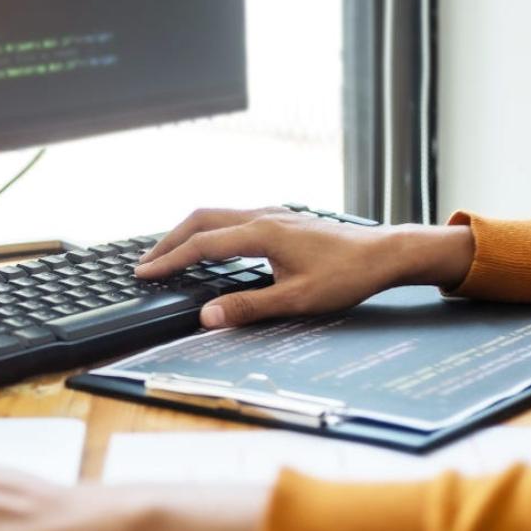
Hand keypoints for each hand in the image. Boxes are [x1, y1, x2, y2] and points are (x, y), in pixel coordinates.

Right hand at [135, 207, 473, 327]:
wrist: (385, 253)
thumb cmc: (346, 276)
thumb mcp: (296, 300)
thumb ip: (248, 307)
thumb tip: (207, 316)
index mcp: (261, 233)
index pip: (202, 244)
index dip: (170, 260)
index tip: (146, 274)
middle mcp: (262, 216)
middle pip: (201, 219)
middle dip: (170, 240)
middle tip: (146, 263)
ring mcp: (272, 214)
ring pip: (216, 214)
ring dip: (188, 232)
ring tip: (170, 254)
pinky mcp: (282, 219)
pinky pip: (233, 217)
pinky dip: (209, 229)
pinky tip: (211, 246)